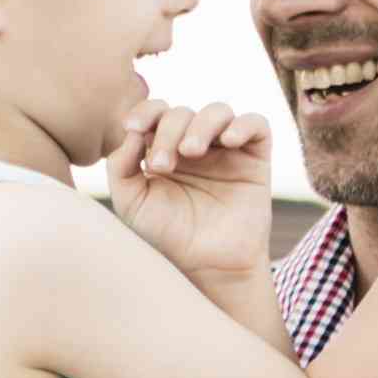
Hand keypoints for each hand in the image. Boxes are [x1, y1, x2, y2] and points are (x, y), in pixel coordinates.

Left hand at [96, 97, 278, 286]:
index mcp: (164, 149)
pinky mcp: (255, 160)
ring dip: (201, 124)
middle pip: (182, 113)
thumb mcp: (131, 202)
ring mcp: (226, 151)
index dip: (144, 112)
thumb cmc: (167, 236)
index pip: (155, 113)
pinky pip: (256, 125)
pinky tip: (228, 142)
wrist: (207, 266)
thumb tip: (132, 131)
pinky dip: (242, 125)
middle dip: (168, 132)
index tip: (133, 128)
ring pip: (218, 111)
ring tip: (191, 152)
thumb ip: (120, 166)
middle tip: (163, 166)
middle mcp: (195, 146)